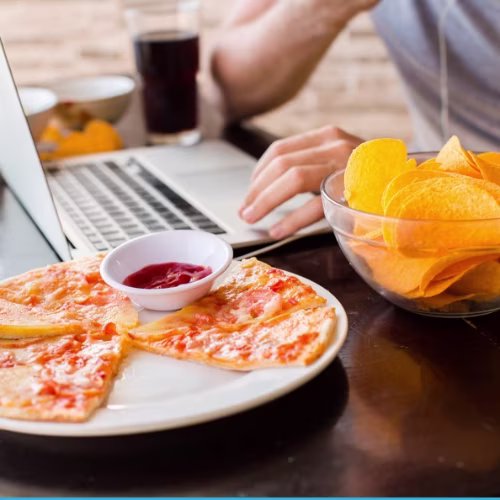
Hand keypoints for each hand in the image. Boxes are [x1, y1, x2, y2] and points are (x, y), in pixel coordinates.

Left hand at [239, 125, 362, 237]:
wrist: (412, 186)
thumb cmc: (371, 180)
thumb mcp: (337, 163)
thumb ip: (309, 166)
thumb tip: (267, 188)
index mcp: (327, 136)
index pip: (280, 150)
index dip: (258, 173)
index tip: (248, 193)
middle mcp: (334, 144)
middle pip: (280, 163)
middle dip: (256, 190)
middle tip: (244, 210)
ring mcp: (344, 165)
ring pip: (291, 178)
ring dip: (265, 202)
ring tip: (252, 218)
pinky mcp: (353, 189)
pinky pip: (313, 205)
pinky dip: (290, 219)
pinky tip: (277, 230)